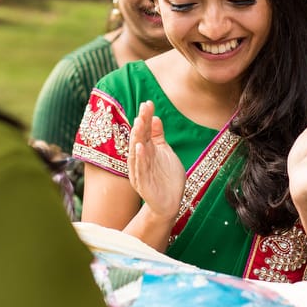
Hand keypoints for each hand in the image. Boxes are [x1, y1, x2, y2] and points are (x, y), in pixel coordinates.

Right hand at [127, 100, 185, 221]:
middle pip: (139, 139)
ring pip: (137, 153)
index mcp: (146, 151)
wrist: (169, 203)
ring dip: (137, 138)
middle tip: (143, 109)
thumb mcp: (165, 153)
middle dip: (141, 124)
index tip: (148, 103)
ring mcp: (141, 172)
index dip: (146, 118)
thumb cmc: (166, 178)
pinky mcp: (144, 185)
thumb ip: (158, 137)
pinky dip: (140, 158)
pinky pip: (140, 170)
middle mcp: (141, 160)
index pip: (144, 132)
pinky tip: (141, 147)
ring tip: (139, 123)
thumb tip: (155, 118)